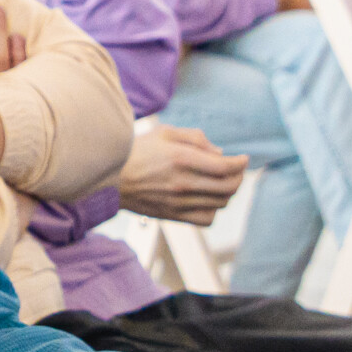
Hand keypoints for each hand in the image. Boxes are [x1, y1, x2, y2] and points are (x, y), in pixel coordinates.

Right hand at [118, 125, 247, 225]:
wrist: (109, 177)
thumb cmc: (136, 150)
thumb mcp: (165, 132)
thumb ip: (196, 138)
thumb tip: (219, 153)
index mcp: (182, 158)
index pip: (225, 167)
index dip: (240, 163)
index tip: (243, 159)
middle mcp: (183, 183)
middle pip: (228, 187)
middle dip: (238, 177)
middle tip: (236, 170)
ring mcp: (178, 202)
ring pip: (221, 203)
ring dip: (228, 192)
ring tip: (222, 183)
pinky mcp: (173, 215)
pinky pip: (206, 219)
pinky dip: (214, 210)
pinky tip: (208, 199)